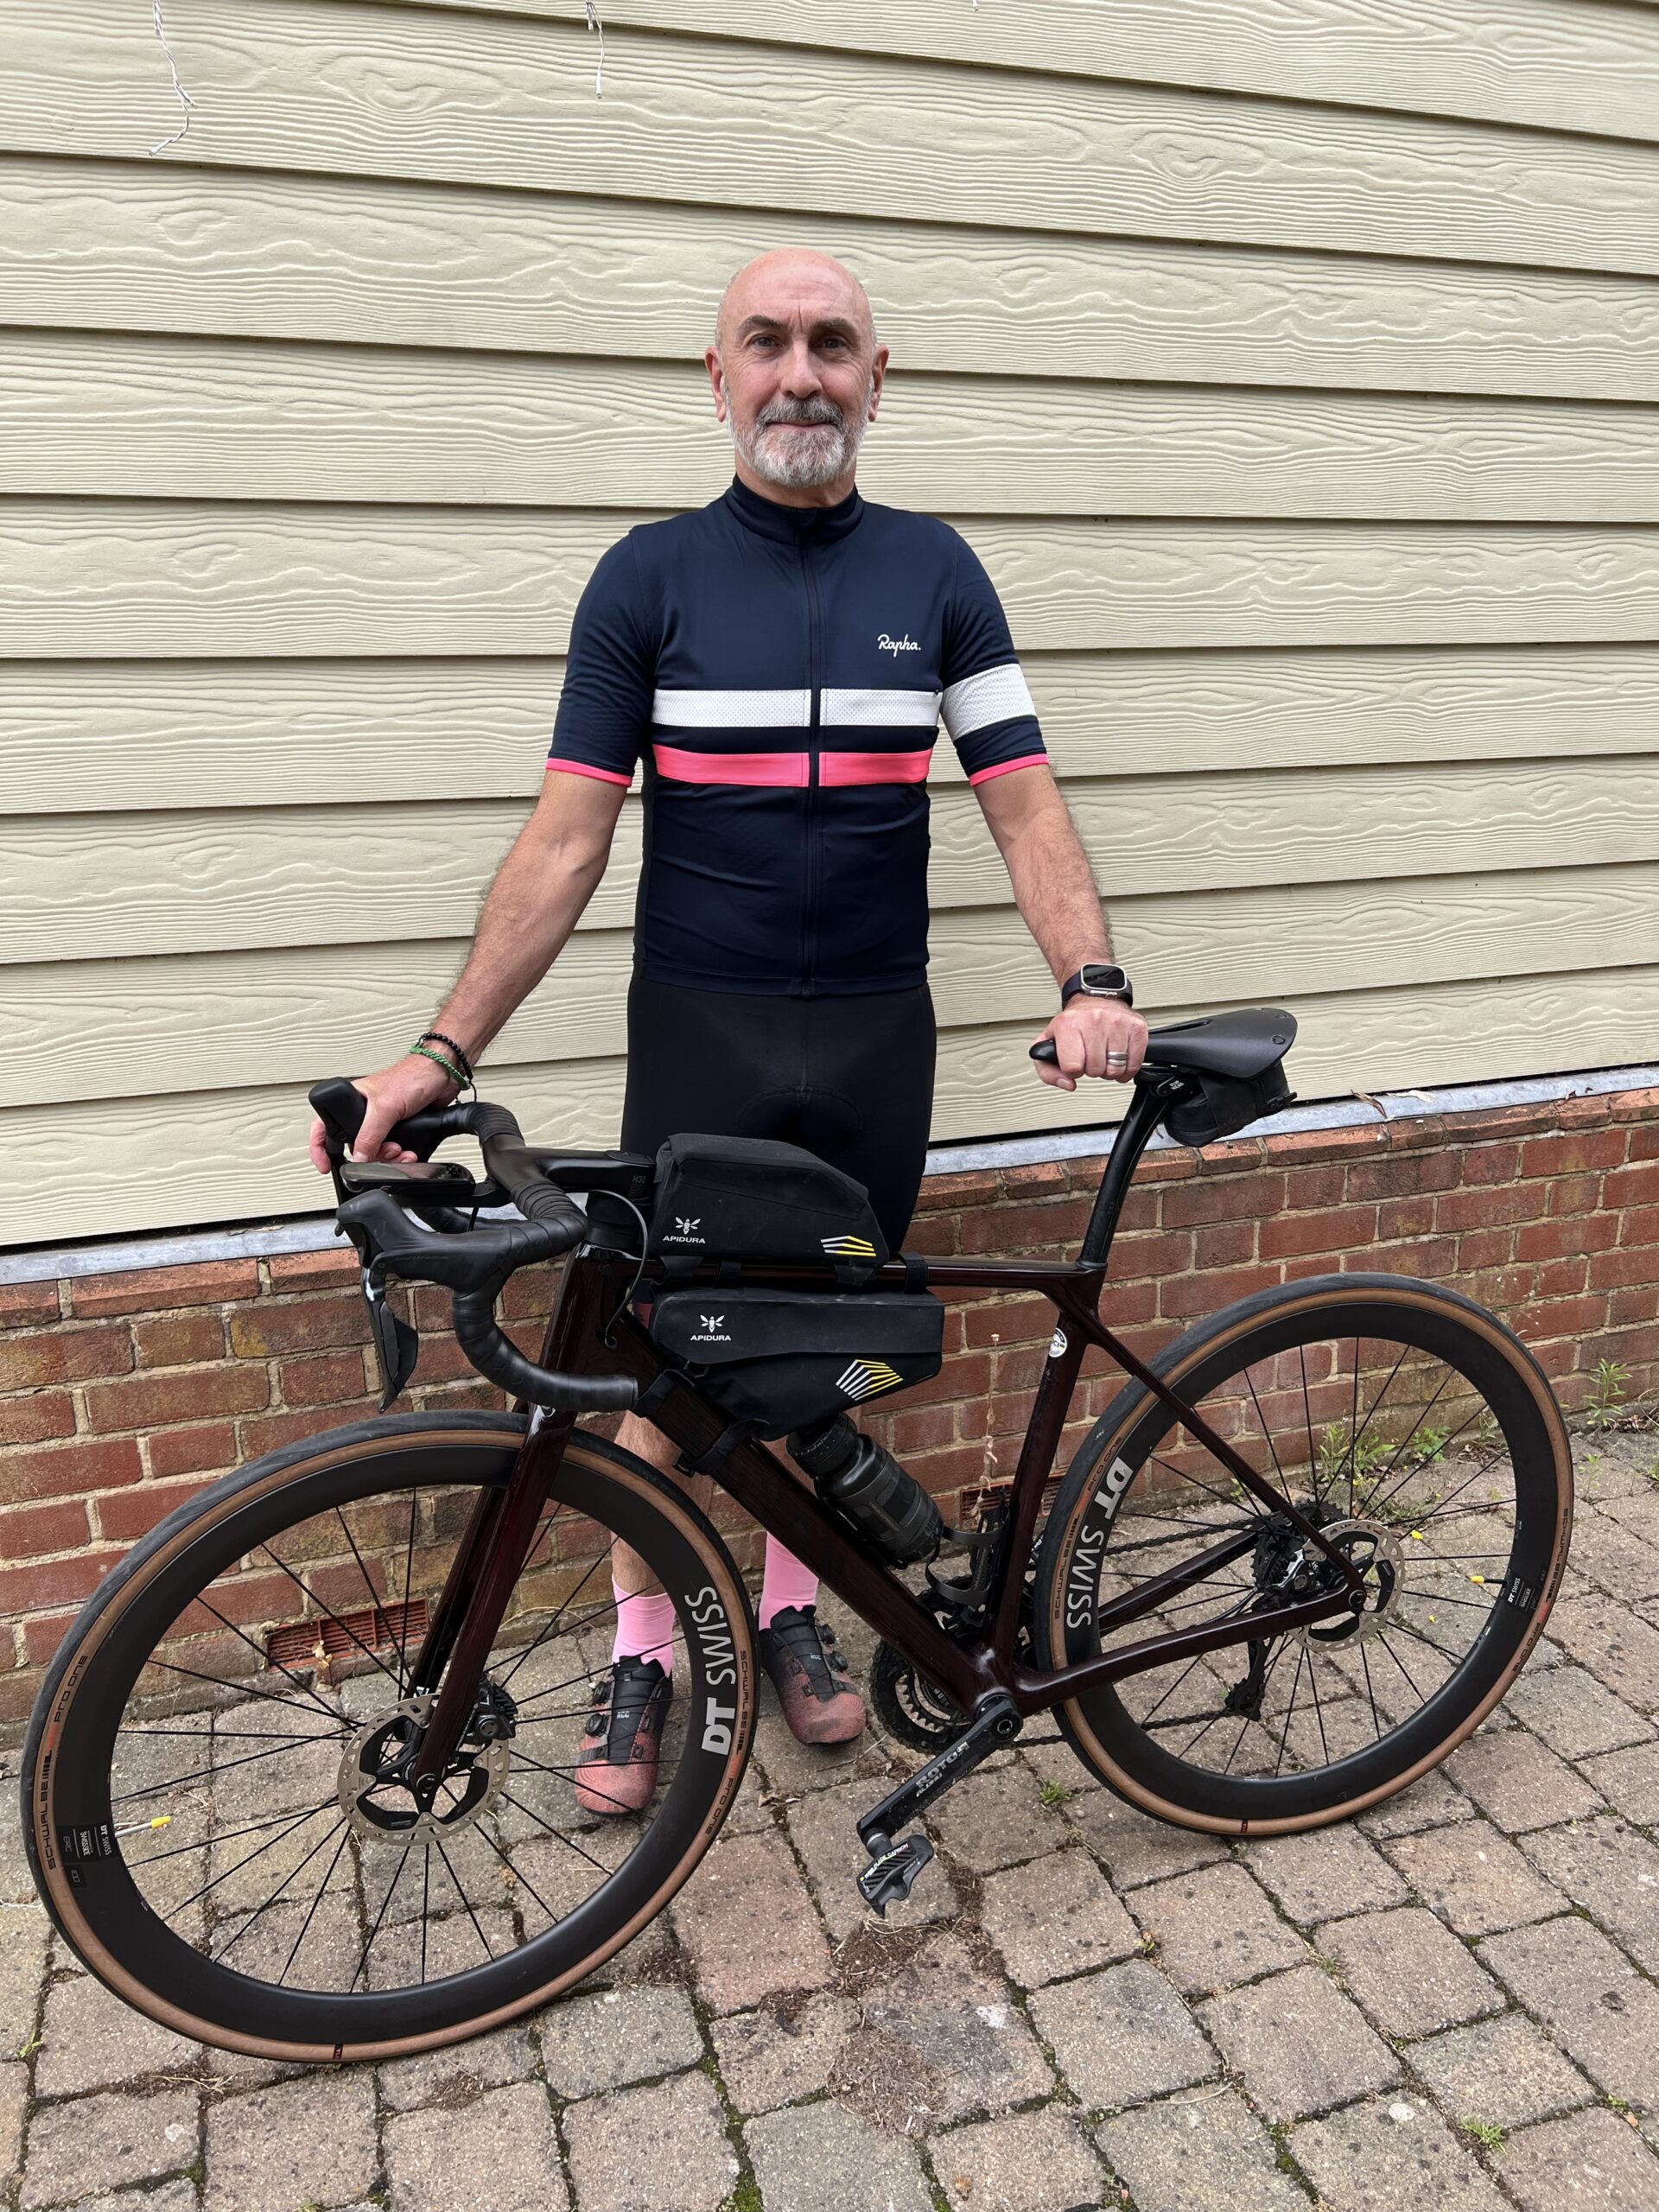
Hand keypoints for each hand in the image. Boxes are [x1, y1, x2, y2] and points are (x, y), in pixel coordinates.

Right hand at [306, 1054, 461, 1174]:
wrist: (442, 1077)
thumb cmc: (413, 1076)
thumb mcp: (386, 1106)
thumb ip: (370, 1134)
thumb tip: (359, 1157)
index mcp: (351, 1100)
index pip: (324, 1125)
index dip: (319, 1147)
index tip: (325, 1165)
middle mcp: (364, 1112)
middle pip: (355, 1146)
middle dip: (368, 1156)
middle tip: (382, 1154)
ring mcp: (382, 1122)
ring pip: (375, 1151)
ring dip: (388, 1157)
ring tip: (400, 1151)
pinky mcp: (399, 1129)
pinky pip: (393, 1151)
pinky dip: (400, 1156)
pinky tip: (408, 1153)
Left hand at [1033, 997, 1147, 1091]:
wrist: (1095, 998)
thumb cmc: (1074, 1022)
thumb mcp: (1048, 1042)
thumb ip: (1048, 1070)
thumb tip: (1068, 1084)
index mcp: (1069, 1023)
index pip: (1072, 1067)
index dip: (1073, 1070)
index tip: (1074, 1060)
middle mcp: (1094, 1020)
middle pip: (1095, 1070)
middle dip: (1092, 1069)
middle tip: (1090, 1057)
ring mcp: (1118, 1023)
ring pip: (1116, 1069)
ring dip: (1110, 1069)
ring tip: (1104, 1056)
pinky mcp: (1137, 1027)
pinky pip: (1135, 1064)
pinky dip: (1127, 1068)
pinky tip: (1119, 1058)